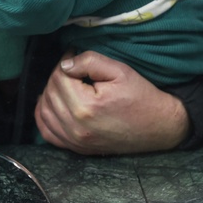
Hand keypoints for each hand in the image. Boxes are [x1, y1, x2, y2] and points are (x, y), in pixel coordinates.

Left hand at [35, 51, 189, 154]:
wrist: (159, 127)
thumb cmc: (141, 97)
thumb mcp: (120, 70)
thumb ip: (89, 61)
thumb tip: (65, 64)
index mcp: (85, 107)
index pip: (59, 77)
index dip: (64, 62)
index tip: (73, 54)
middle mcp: (75, 127)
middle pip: (50, 93)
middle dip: (57, 76)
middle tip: (72, 69)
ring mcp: (74, 141)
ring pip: (43, 111)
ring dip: (49, 94)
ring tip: (65, 84)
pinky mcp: (76, 148)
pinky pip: (47, 132)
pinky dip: (45, 116)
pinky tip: (54, 104)